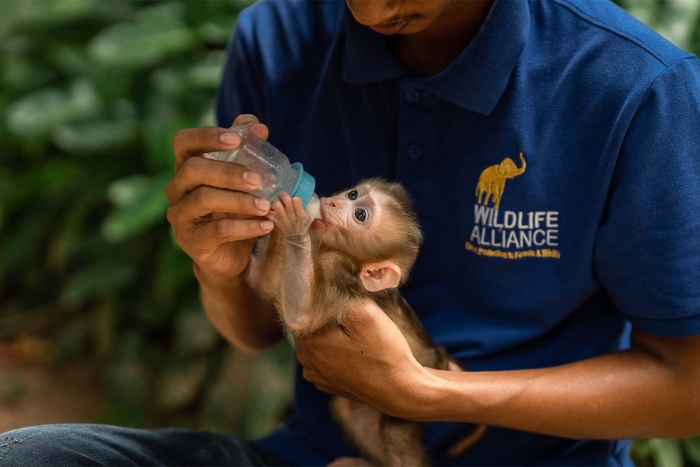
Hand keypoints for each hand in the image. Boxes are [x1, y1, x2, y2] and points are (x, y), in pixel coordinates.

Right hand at [166, 114, 273, 281]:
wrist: (231, 254)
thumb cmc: (235, 209)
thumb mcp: (243, 179)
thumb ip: (248, 150)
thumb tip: (259, 127)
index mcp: (187, 166)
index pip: (184, 141)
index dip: (206, 136)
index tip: (235, 138)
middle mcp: (177, 188)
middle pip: (192, 169)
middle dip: (228, 171)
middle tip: (257, 179)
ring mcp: (180, 215)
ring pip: (204, 199)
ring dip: (240, 201)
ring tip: (266, 206)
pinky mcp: (190, 240)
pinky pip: (217, 230)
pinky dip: (245, 227)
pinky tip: (266, 225)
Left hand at [266, 192, 312, 237]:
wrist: (295, 238)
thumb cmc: (302, 226)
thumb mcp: (309, 217)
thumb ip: (306, 209)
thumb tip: (303, 200)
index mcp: (300, 212)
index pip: (297, 200)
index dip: (294, 198)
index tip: (293, 200)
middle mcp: (290, 213)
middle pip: (286, 198)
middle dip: (284, 196)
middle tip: (282, 198)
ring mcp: (281, 217)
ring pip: (276, 203)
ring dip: (276, 201)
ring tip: (277, 204)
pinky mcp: (274, 220)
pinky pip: (268, 212)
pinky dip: (268, 210)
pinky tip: (270, 210)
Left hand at [295, 299, 439, 419]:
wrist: (402, 392)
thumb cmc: (384, 353)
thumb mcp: (365, 313)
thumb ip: (338, 297)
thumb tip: (324, 287)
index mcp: (308, 342)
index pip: (301, 308)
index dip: (320, 297)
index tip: (340, 294)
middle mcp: (306, 361)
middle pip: (309, 325)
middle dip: (327, 315)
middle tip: (353, 310)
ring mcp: (317, 376)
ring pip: (319, 341)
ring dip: (333, 332)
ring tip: (358, 332)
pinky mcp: (330, 384)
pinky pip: (328, 358)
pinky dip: (338, 350)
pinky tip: (358, 349)